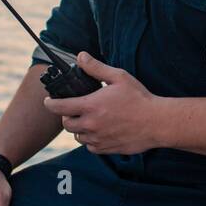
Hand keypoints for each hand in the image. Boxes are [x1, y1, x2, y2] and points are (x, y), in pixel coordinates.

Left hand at [42, 52, 164, 155]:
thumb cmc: (139, 98)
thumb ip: (96, 68)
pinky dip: (90, 140)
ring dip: (79, 129)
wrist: (157, 122)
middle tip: (74, 109)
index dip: (50, 104)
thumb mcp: (118, 77)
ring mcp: (98, 139)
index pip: (59, 107)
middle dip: (67, 116)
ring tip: (88, 120)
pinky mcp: (107, 149)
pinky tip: (99, 131)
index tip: (48, 101)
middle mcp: (91, 125)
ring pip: (78, 136)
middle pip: (67, 124)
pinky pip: (90, 147)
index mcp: (90, 106)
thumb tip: (80, 57)